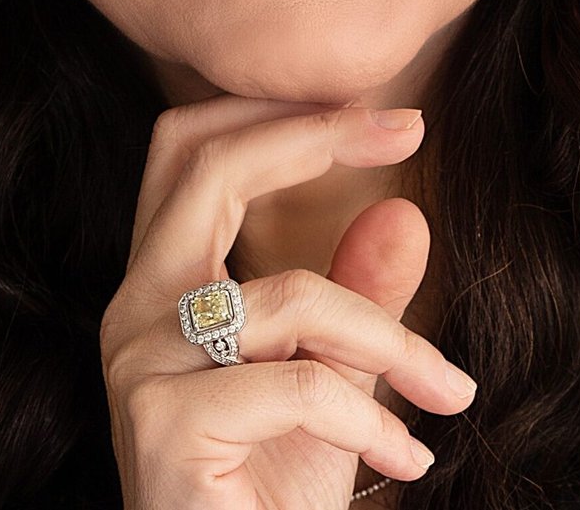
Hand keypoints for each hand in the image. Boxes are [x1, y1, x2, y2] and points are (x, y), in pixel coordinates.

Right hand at [99, 95, 476, 508]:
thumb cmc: (266, 499)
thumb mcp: (330, 386)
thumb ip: (358, 298)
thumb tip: (407, 214)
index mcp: (158, 283)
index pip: (189, 148)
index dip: (275, 109)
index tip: (380, 109)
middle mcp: (131, 308)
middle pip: (206, 165)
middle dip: (315, 132)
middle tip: (412, 128)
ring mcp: (138, 365)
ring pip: (290, 294)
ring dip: (390, 339)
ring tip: (448, 391)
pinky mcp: (164, 428)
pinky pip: (300, 388)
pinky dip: (373, 420)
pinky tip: (408, 459)